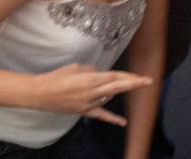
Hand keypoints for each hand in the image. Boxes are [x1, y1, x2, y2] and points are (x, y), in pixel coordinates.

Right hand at [33, 63, 151, 124]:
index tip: (142, 77)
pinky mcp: (84, 111)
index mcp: (91, 79)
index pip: (115, 77)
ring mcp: (89, 103)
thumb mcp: (77, 67)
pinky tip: (123, 122)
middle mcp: (93, 92)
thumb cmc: (57, 76)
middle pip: (117, 87)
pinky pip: (101, 115)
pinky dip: (112, 118)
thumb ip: (92, 71)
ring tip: (132, 84)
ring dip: (119, 90)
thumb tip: (100, 75)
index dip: (129, 77)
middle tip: (148, 82)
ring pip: (109, 97)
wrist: (41, 93)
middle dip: (133, 84)